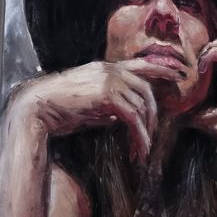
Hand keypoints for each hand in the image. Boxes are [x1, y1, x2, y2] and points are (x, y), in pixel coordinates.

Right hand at [9, 58, 184, 161]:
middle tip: (152, 139)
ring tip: (141, 153)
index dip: (163, 68)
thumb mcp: (87, 105)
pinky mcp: (107, 95)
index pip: (141, 64)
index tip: (180, 73)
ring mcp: (110, 80)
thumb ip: (107, 107)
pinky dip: (139, 137)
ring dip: (145, 133)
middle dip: (154, 116)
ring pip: (142, 106)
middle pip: (146, 90)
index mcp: (105, 68)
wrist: (36, 108)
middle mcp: (110, 70)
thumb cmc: (56, 109)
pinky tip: (137, 152)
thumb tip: (122, 119)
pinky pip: (133, 118)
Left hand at [187, 39, 216, 151]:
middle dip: (201, 49)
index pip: (216, 52)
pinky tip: (202, 70)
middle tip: (189, 65)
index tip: (185, 63)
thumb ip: (192, 112)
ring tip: (197, 68)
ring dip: (205, 51)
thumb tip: (172, 114)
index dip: (201, 51)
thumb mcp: (205, 119)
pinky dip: (212, 56)